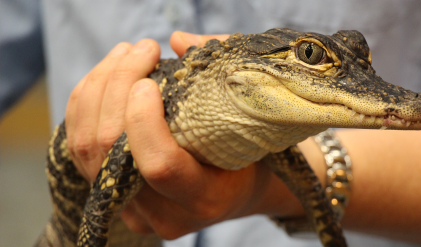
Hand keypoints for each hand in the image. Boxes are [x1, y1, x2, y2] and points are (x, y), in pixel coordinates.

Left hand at [65, 32, 305, 238]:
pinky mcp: (113, 195)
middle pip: (111, 151)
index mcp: (204, 199)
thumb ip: (219, 81)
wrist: (232, 193)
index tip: (148, 80)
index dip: (143, 120)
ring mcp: (133, 208)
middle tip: (139, 50)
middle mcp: (162, 213)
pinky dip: (86, 105)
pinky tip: (106, 76)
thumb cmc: (247, 158)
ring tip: (122, 55)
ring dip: (97, 90)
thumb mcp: (248, 125)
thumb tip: (179, 42)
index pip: (159, 166)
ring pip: (85, 148)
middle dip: (116, 88)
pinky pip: (79, 148)